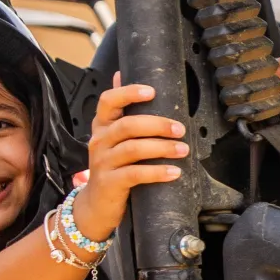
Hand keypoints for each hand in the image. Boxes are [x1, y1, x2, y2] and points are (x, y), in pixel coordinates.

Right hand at [73, 75, 187, 238]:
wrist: (96, 204)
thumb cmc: (111, 168)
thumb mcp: (113, 139)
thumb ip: (120, 112)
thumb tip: (120, 75)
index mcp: (102, 127)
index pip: (108, 101)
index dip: (128, 93)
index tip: (152, 91)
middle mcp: (99, 141)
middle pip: (127, 125)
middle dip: (157, 124)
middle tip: (180, 129)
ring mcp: (103, 162)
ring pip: (133, 149)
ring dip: (162, 148)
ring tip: (183, 150)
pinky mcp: (110, 183)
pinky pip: (135, 174)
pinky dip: (157, 172)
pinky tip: (174, 172)